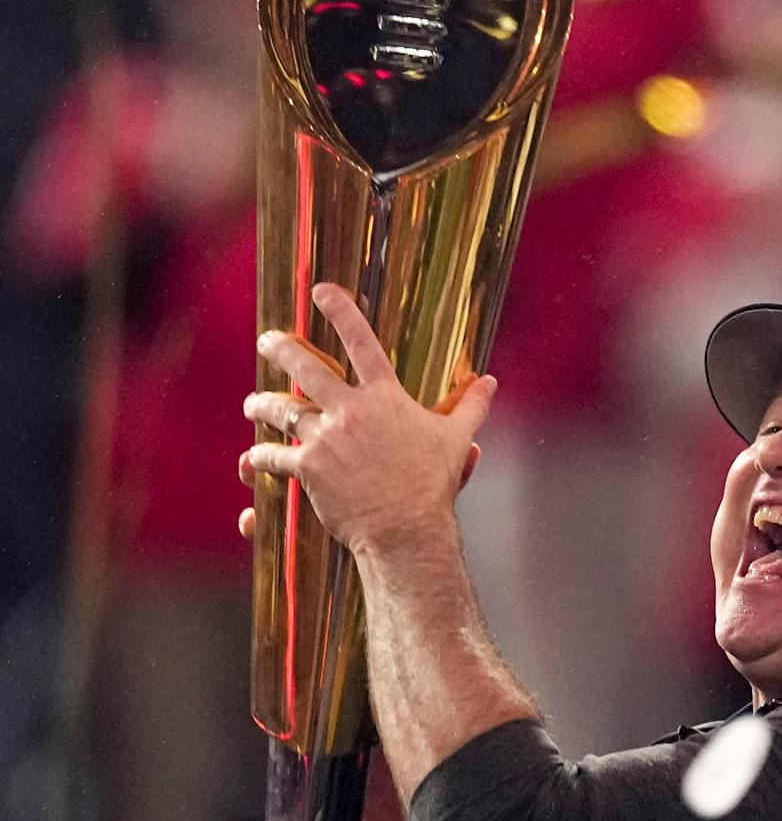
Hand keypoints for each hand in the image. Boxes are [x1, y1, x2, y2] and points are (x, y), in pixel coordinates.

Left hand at [238, 284, 493, 555]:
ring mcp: (325, 437)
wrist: (407, 528)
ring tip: (253, 405)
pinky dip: (258, 459)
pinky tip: (251, 460)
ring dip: (261, 405)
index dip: (340, 311)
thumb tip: (491, 382)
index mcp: (385, 398)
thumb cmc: (433, 484)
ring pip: (280, 410)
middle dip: (281, 349)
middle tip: (268, 341)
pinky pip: (272, 456)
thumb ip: (472, 406)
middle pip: (305, 367)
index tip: (321, 291)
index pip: (362, 342)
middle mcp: (351, 410)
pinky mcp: (308, 467)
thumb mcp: (457, 439)